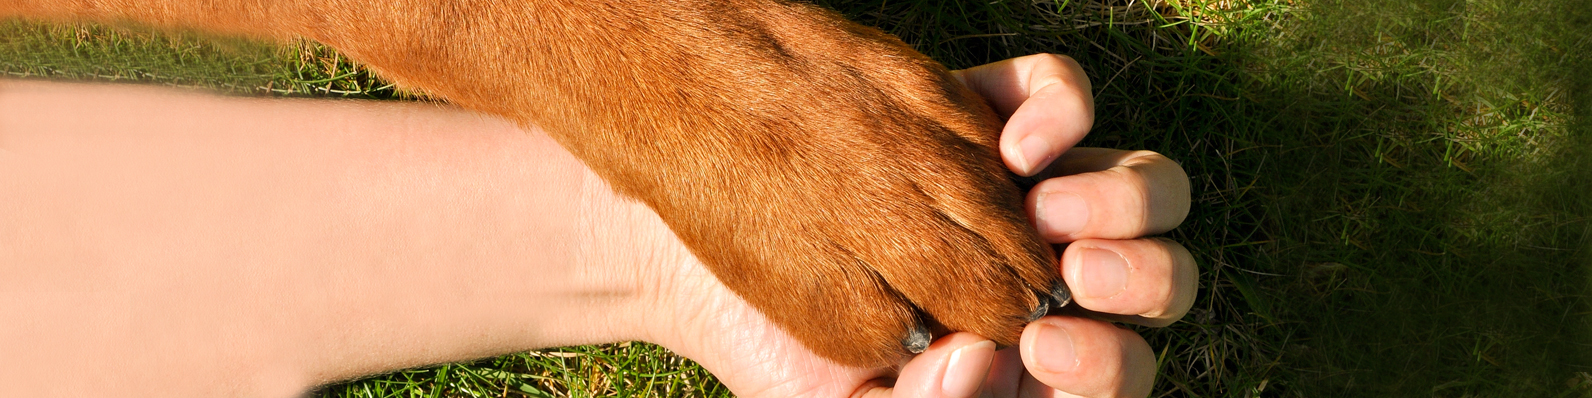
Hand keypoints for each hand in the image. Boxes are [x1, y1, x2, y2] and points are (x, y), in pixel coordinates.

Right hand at [626, 53, 1194, 397]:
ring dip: (1123, 200)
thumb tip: (997, 362)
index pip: (1117, 365)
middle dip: (1139, 278)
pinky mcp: (988, 114)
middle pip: (1159, 279)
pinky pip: (1066, 98)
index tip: (1040, 350)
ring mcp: (1029, 193)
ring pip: (1147, 189)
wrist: (695, 253)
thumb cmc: (771, 345)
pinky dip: (1063, 114)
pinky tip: (1016, 145)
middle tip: (1071, 276)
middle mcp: (1046, 275)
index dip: (1107, 361)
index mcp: (1027, 359)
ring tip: (1048, 205)